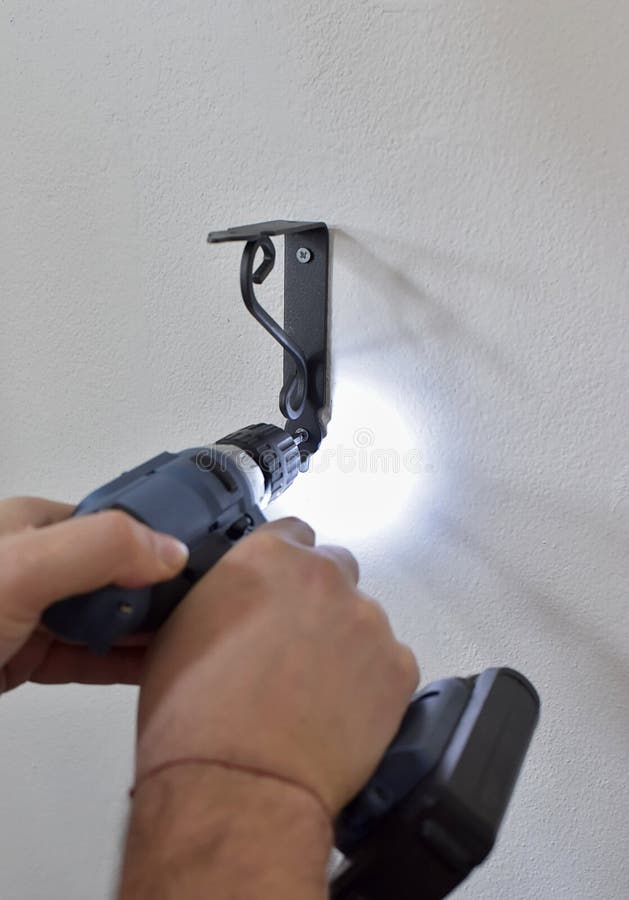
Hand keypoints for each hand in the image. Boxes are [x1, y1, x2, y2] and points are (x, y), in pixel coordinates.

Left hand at [0, 497, 188, 692]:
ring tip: (189, 640)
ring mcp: (30, 613)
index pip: (114, 527)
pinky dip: (119, 665)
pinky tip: (150, 669)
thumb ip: (99, 549)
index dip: (157, 543)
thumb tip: (170, 552)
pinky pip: (85, 658)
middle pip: (114, 575)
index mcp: (36, 526)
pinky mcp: (24, 657)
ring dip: (142, 632)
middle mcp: (36, 565)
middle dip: (155, 593)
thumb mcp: (23, 566)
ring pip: (102, 620)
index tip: (199, 565)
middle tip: (202, 612)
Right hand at [135, 517, 419, 816]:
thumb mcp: (181, 632)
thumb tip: (234, 601)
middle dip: (320, 601)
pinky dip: (372, 685)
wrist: (237, 783)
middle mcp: (323, 576)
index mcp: (267, 558)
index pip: (293, 533)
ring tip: (316, 693)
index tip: (283, 588)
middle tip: (298, 646)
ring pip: (364, 621)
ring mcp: (368, 620)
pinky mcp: (399, 667)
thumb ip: (221, 596)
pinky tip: (341, 713)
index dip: (286, 563)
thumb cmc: (195, 718)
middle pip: (335, 572)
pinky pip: (390, 665)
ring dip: (346, 645)